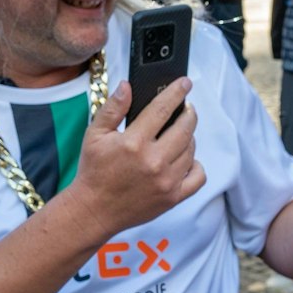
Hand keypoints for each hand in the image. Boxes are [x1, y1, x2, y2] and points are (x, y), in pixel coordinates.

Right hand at [63, 77, 205, 231]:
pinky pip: (198, 176)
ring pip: (192, 149)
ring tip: (178, 134)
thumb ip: (112, 108)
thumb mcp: (95, 135)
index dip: (177, 92)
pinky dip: (195, 165)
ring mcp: (166, 181)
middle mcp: (153, 161)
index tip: (185, 83)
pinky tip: (184, 160)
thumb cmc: (94, 172)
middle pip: (185, 127)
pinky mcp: (173, 197)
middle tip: (185, 109)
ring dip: (189, 137)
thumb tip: (127, 86)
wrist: (94, 210)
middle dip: (188, 113)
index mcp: (134, 142)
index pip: (163, 108)